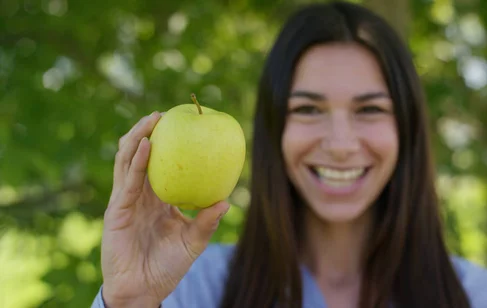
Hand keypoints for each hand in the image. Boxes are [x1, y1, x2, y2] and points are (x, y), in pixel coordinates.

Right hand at [100, 111, 228, 306]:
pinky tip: (148, 145)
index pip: (160, 166)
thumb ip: (207, 222)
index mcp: (156, 200)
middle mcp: (140, 196)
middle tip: (166, 113)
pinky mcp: (118, 211)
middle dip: (148, 131)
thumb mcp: (193, 242)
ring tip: (154, 119)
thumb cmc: (167, 267)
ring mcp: (126, 201)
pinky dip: (138, 161)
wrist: (144, 291)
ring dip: (139, 137)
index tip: (182, 125)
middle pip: (139, 155)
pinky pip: (128, 181)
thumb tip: (227, 201)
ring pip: (128, 160)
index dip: (167, 145)